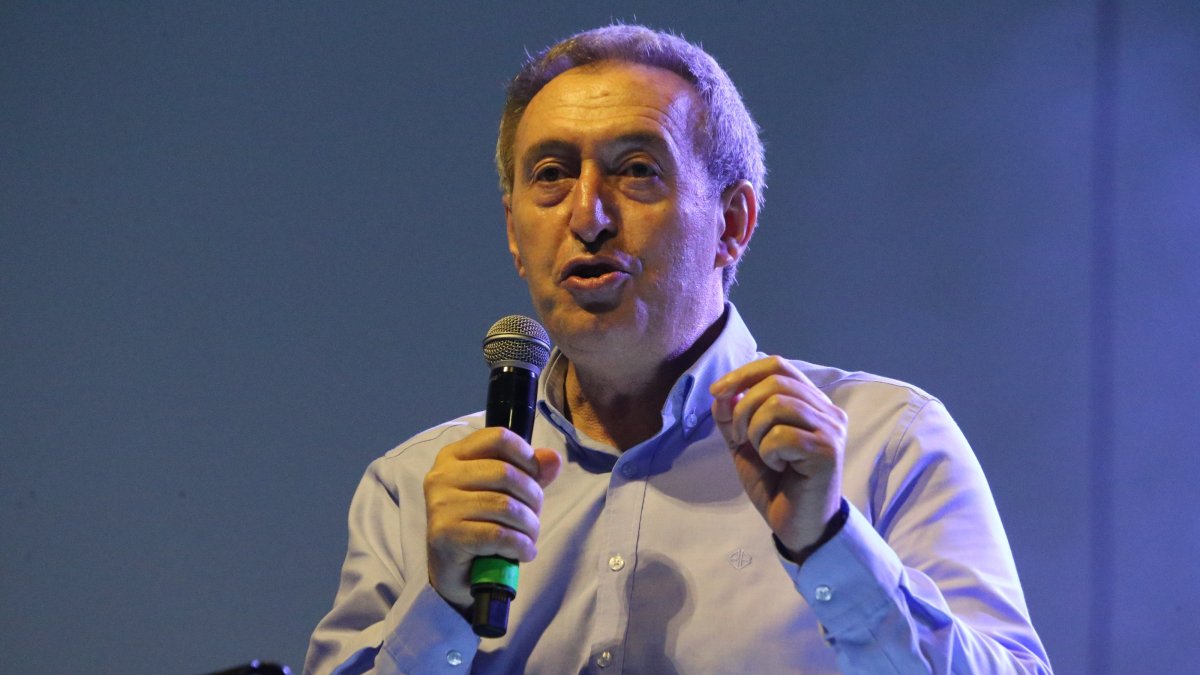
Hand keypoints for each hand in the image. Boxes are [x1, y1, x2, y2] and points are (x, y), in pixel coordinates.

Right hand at [423, 427, 561, 610]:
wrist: (454, 570)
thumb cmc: (480, 524)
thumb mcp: (505, 492)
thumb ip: (529, 472)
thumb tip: (553, 458)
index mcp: (454, 456)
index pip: (498, 438)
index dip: (526, 456)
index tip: (535, 477)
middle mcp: (442, 476)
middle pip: (506, 473)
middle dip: (532, 498)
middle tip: (534, 516)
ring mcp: (441, 505)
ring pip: (505, 506)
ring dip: (529, 526)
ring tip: (529, 537)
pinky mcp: (446, 535)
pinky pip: (498, 535)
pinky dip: (520, 546)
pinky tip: (523, 552)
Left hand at [710, 356, 846, 560]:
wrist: (797, 526)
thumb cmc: (776, 485)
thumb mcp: (745, 444)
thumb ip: (732, 417)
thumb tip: (720, 393)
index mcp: (809, 402)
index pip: (778, 366)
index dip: (743, 373)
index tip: (716, 392)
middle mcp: (827, 410)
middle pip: (775, 381)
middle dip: (744, 408)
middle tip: (740, 438)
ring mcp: (831, 429)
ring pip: (779, 404)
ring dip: (756, 430)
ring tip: (762, 453)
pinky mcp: (828, 450)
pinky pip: (784, 435)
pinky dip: (769, 451)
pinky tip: (779, 467)